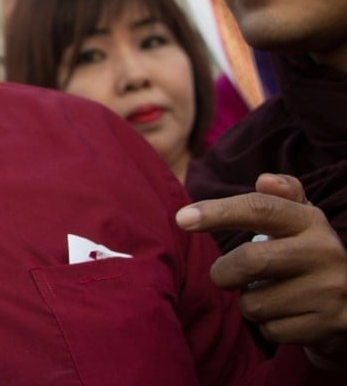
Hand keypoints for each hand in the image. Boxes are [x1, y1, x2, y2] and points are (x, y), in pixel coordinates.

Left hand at [176, 173, 346, 367]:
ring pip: (255, 303)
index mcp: (311, 222)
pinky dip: (268, 327)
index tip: (182, 219)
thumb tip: (265, 180)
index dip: (217, 212)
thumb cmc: (308, 255)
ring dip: (250, 304)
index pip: (259, 210)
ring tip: (269, 296)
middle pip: (250, 261)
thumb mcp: (301, 222)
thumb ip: (282, 197)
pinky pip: (271, 331)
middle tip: (224, 276)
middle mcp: (325, 253)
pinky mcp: (329, 326)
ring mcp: (330, 291)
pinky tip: (286, 317)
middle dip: (224, 273)